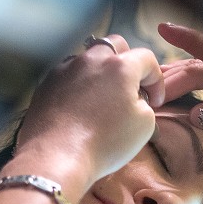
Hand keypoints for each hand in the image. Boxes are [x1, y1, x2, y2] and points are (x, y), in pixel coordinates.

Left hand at [16, 34, 164, 182]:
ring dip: (100, 73)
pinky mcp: (46, 83)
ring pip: (89, 59)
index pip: (147, 59)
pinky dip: (79, 86)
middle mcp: (91, 59)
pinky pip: (68, 75)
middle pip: (116, 46)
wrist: (56, 156)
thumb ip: (145, 104)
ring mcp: (65, 68)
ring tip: (102, 99)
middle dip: (127, 64)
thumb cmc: (105, 142)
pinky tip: (79, 108)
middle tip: (129, 89)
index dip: (156, 80)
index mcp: (120, 66)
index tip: (155, 103)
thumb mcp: (144, 125)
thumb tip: (135, 100)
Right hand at [158, 23, 202, 143]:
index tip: (164, 28)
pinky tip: (176, 88)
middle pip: (198, 65)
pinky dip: (189, 81)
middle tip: (146, 91)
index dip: (187, 40)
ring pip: (201, 69)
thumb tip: (196, 114)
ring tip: (151, 86)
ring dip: (176, 76)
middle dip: (170, 75)